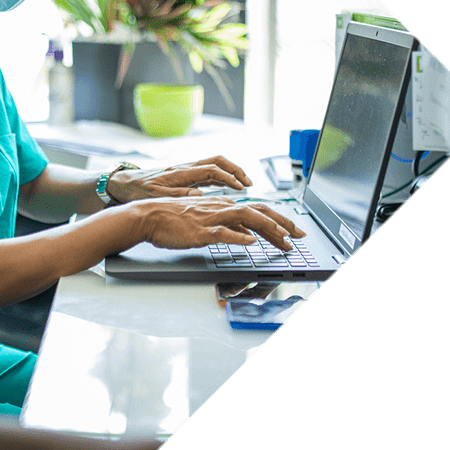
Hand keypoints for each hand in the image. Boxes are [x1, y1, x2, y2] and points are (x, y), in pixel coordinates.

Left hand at [107, 156, 253, 201]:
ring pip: (214, 166)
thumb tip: (200, 195)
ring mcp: (186, 171)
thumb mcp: (156, 196)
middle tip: (249, 183)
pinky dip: (221, 178)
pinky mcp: (184, 176)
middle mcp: (186, 168)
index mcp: (181, 172)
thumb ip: (179, 196)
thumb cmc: (138, 190)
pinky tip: (228, 188)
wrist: (124, 184)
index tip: (241, 188)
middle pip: (217, 161)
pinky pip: (207, 173)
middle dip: (235, 170)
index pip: (211, 170)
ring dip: (230, 173)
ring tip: (244, 185)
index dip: (228, 178)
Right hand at [133, 196, 305, 251]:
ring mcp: (212, 218)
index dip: (279, 220)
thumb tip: (249, 237)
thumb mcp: (206, 221)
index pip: (258, 210)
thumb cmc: (173, 220)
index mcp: (223, 205)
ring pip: (247, 219)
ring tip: (284, 241)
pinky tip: (251, 244)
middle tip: (300, 236)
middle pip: (259, 212)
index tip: (293, 232)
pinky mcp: (200, 230)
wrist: (148, 216)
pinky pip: (223, 233)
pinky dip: (239, 238)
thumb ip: (228, 227)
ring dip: (269, 230)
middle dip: (283, 224)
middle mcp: (222, 208)